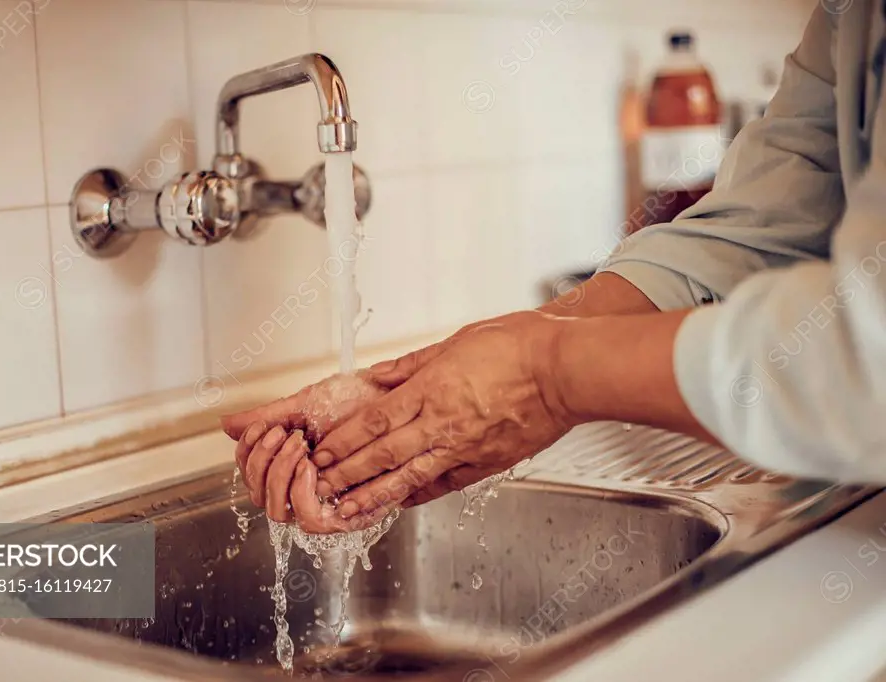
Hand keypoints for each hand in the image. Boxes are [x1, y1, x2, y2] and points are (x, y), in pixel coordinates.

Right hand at [224, 373, 399, 531]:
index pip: (251, 475)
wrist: (398, 400)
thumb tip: (226, 425)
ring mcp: (325, 502)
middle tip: (281, 434)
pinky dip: (300, 493)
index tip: (262, 429)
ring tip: (297, 444)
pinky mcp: (347, 514)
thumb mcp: (307, 404)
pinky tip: (309, 466)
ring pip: (277, 511)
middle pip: (257, 495)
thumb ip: (268, 416)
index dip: (247, 455)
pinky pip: (310, 521)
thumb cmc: (362, 402)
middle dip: (260, 463)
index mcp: (292, 463)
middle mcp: (304, 486)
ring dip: (278, 475)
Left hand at [310, 310, 576, 520]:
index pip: (374, 420)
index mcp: (432, 388)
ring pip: (409, 478)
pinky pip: (444, 484)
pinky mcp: (487, 463)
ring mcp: (465, 447)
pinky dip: (417, 495)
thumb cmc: (520, 346)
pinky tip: (399, 502)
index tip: (321, 452)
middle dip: (347, 473)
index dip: (343, 441)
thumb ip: (413, 364)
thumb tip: (380, 374)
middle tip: (319, 487)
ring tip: (348, 510)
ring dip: (373, 495)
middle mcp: (443, 423)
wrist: (567, 370)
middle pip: (383, 454)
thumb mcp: (456, 340)